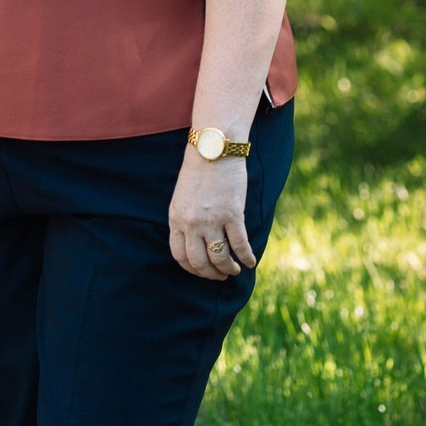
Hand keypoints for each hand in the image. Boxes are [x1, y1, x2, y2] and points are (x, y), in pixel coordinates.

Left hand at [167, 154, 254, 279]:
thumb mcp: (181, 196)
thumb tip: (194, 241)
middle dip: (210, 274)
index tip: (202, 271)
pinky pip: (240, 245)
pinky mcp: (232, 215)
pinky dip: (246, 257)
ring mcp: (212, 220)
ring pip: (219, 258)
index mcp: (176, 218)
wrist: (213, 149)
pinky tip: (250, 262)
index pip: (179, 255)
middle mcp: (191, 223)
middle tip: (220, 275)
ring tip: (234, 270)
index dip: (191, 269)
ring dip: (228, 269)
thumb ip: (185, 219)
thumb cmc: (198, 170)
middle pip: (199, 262)